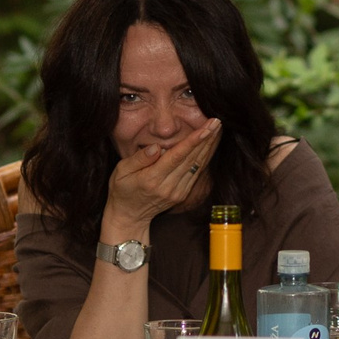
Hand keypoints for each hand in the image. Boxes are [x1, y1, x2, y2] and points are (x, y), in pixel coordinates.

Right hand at [104, 119, 221, 229]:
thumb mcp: (121, 171)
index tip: (206, 128)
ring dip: (209, 147)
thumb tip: (156, 147)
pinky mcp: (182, 195)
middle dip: (206, 139)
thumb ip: (139, 158)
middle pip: (191, 159)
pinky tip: (209, 145)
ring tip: (217, 129)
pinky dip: (205, 158)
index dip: (193, 141)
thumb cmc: (122, 190)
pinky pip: (196, 173)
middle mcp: (168, 187)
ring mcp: (177, 192)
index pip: (177, 156)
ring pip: (197, 166)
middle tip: (216, 121)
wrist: (129, 216)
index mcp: (152, 179)